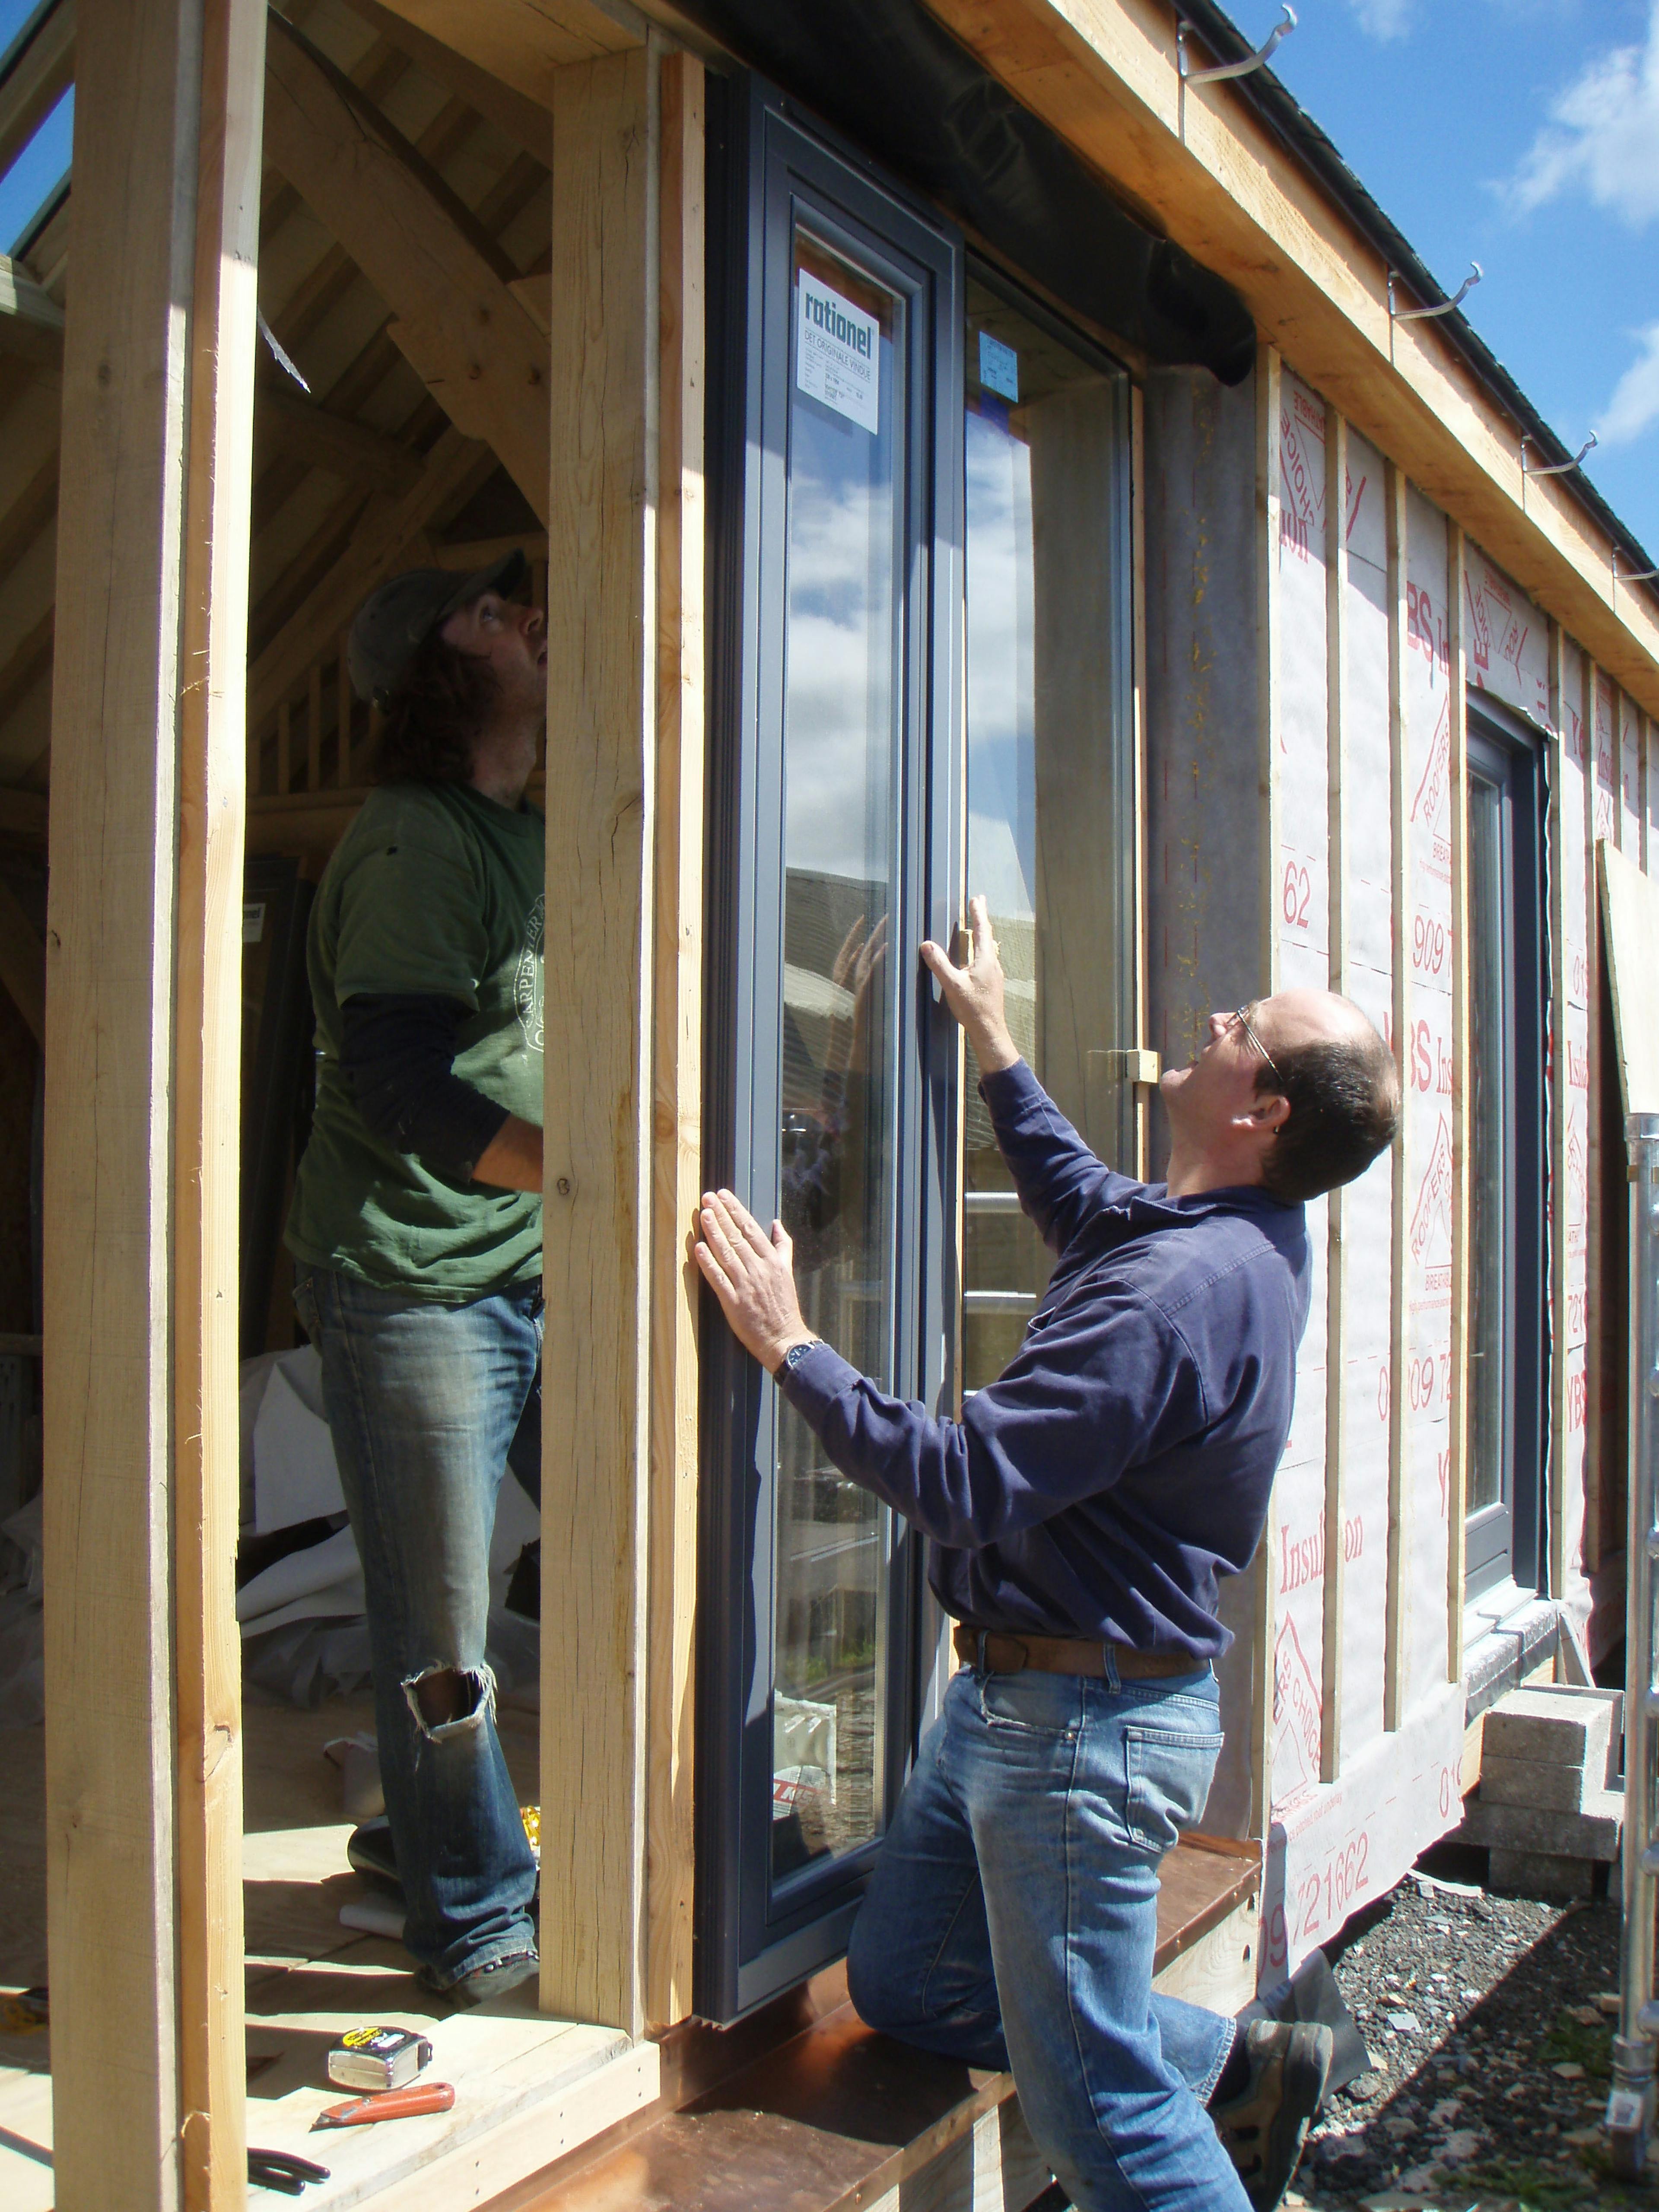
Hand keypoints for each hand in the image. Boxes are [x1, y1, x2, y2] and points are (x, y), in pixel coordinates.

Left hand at [692, 1189, 815, 1370]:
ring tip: (703, 1214)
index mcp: (772, 1261)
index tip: (724, 1195)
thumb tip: (777, 1224)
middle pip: (736, 1236)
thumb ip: (782, 1246)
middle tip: (708, 1197)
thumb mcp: (787, 1272)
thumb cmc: (784, 1306)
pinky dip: (708, 1263)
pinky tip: (698, 1248)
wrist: (784, 1338)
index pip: (751, 1229)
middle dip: (721, 1215)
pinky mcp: (733, 1301)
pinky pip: (718, 1278)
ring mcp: (745, 1284)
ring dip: (713, 1232)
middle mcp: (759, 1269)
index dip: (736, 1210)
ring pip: (727, 1253)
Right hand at [824, 915, 888, 1078]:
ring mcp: (851, 990)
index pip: (847, 954)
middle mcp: (844, 984)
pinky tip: (885, 948)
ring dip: (873, 940)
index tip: (863, 919)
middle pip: (854, 952)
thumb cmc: (853, 1031)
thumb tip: (866, 974)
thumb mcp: (854, 1005)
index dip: (853, 935)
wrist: (848, 1052)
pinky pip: (868, 976)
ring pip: (861, 959)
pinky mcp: (860, 998)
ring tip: (885, 924)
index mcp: (841, 984)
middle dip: (866, 931)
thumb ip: (858, 988)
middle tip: (880, 915)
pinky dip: (875, 961)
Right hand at [920, 895, 1018, 1071]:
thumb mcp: (952, 985)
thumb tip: (926, 944)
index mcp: (985, 960)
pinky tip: (977, 956)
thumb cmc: (973, 1008)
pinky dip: (982, 948)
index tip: (976, 899)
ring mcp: (995, 974)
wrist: (989, 1030)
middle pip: (988, 936)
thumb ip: (939, 964)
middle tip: (979, 903)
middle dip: (982, 918)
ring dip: (983, 933)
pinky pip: (988, 959)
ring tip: (978, 926)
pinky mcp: (993, 983)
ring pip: (989, 948)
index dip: (978, 913)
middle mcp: (993, 964)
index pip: (982, 930)